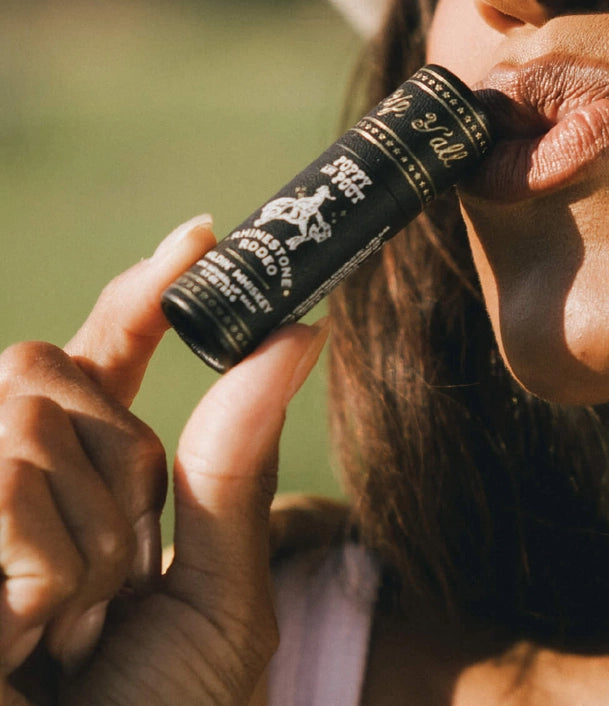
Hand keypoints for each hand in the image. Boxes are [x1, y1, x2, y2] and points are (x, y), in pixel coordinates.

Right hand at [0, 217, 328, 704]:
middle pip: (50, 370)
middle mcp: (2, 484)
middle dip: (118, 472)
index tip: (200, 237)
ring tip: (64, 640)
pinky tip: (19, 651)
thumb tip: (299, 329)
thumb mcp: (218, 595)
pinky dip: (44, 580)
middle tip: (115, 593)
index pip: (98, 360)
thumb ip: (235, 463)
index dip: (144, 295)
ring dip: (85, 546)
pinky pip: (3, 494)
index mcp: (78, 488)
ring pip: (27, 426)